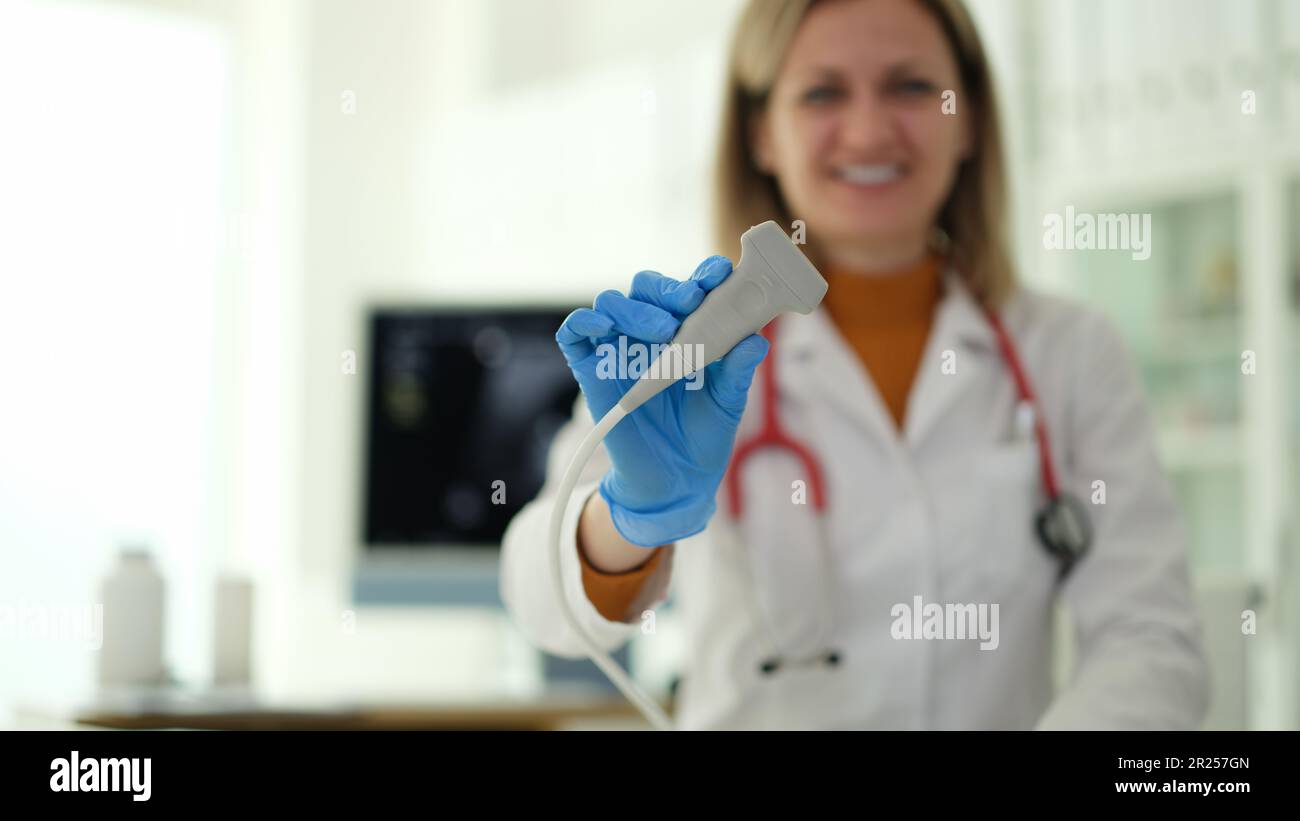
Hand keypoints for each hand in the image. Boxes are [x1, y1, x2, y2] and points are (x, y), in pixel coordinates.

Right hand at [556, 256, 768, 546]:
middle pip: (648, 288)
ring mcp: (618, 348)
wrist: (678, 481)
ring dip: (637, 308)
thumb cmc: (704, 434)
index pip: (690, 289)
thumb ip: (738, 369)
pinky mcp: (590, 369)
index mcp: (687, 329)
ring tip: (663, 331)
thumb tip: (756, 339)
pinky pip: (574, 332)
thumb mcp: (728, 400)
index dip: (702, 275)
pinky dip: (585, 321)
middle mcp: (650, 332)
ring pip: (613, 302)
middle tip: (691, 301)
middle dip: (669, 289)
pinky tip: (604, 327)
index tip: (719, 273)